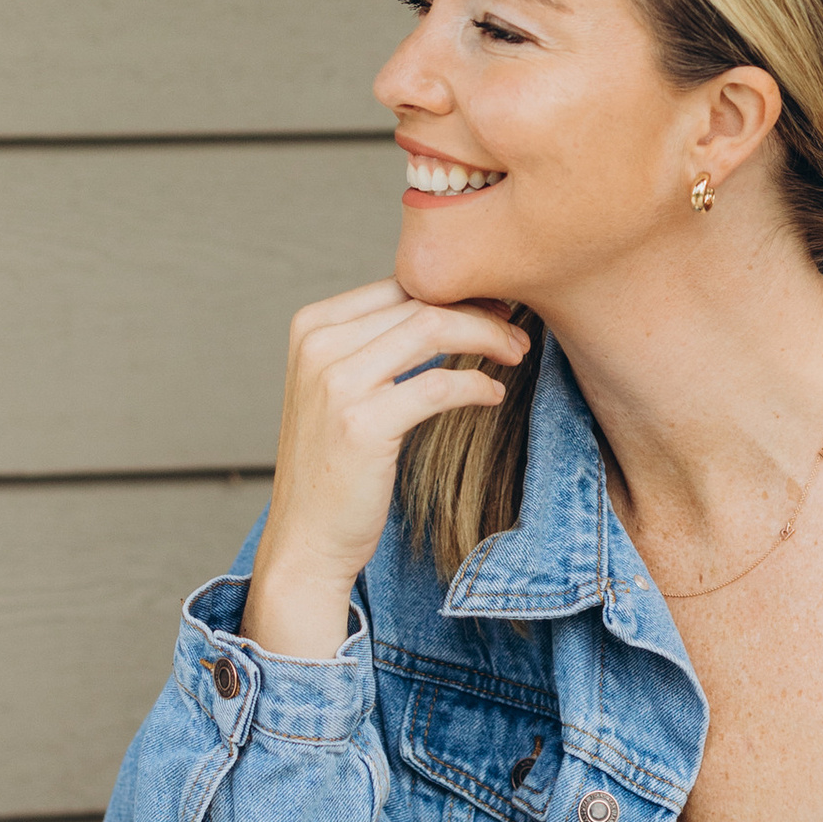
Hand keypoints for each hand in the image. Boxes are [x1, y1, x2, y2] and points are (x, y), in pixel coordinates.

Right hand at [243, 281, 529, 658]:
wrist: (305, 539)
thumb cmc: (334, 464)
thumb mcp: (339, 386)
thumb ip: (376, 342)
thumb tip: (446, 303)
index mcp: (311, 325)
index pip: (398, 283)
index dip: (455, 289)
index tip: (494, 304)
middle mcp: (317, 345)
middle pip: (419, 302)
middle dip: (480, 309)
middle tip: (517, 329)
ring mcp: (335, 383)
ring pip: (433, 329)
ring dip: (486, 336)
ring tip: (516, 354)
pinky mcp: (362, 423)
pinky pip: (439, 385)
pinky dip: (476, 384)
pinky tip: (492, 395)